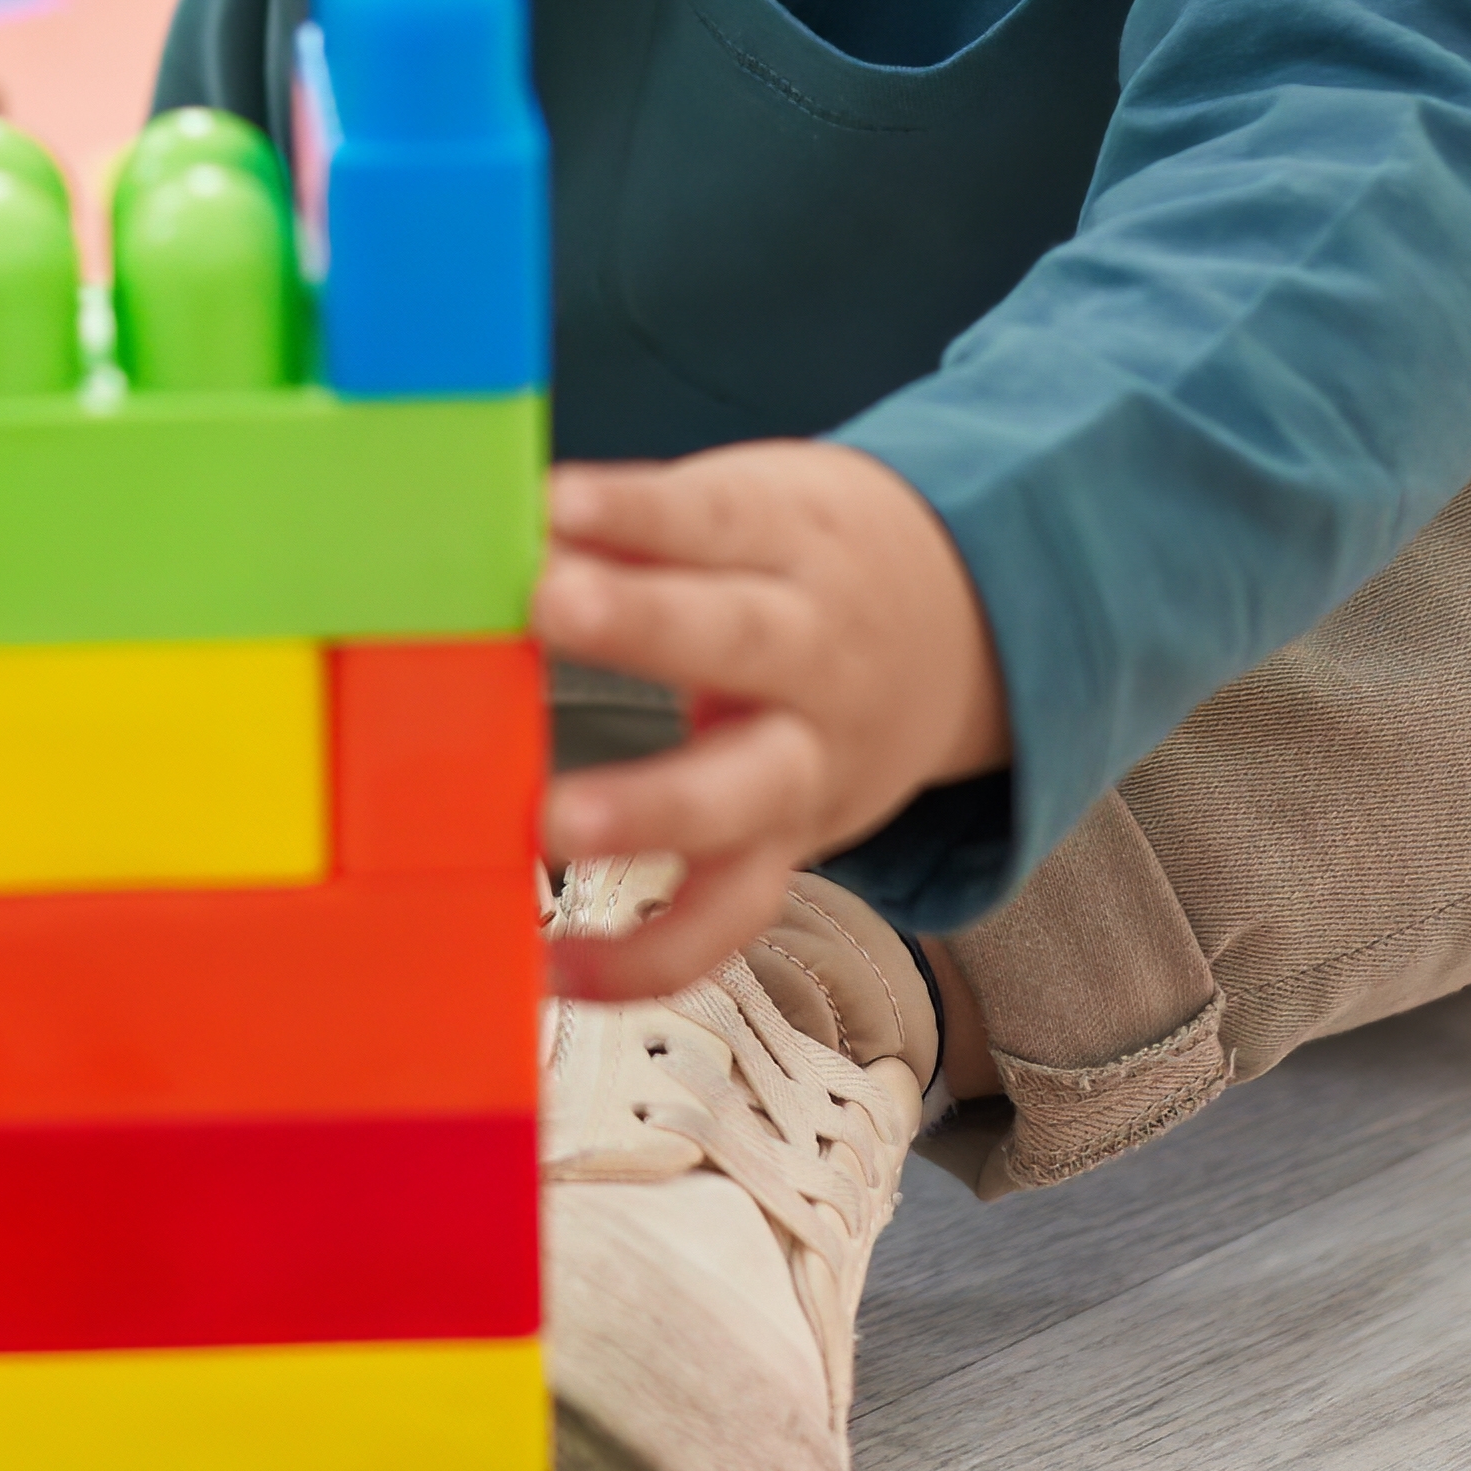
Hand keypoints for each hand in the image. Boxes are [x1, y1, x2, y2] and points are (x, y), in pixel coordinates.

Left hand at [532, 441, 1006, 998]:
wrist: (967, 627)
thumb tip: (503, 527)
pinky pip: (727, 913)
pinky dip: (647, 955)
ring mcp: (807, 762)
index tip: (556, 502)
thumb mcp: (750, 511)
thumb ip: (636, 525)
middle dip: (644, 626)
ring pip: (742, 794)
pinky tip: (560, 968)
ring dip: (651, 812)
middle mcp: (814, 655)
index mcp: (796, 544)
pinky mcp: (790, 847)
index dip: (637, 509)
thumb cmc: (806, 559)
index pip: (716, 515)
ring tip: (556, 824)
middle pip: (742, 639)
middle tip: (553, 606)